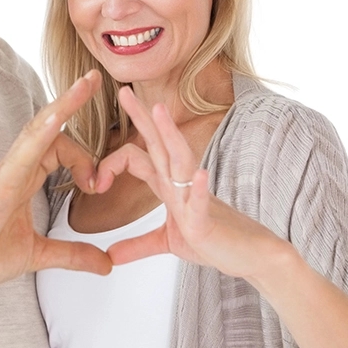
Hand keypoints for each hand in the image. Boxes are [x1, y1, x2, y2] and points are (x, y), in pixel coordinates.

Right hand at [0, 71, 112, 286]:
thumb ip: (73, 254)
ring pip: (38, 129)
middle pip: (48, 127)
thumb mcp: (39, 254)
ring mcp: (8, 172)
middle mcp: (17, 168)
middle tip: (95, 78)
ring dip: (63, 105)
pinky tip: (58, 118)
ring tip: (86, 83)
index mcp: (25, 178)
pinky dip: (41, 133)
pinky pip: (23, 152)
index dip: (84, 159)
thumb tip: (107, 265)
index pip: (59, 148)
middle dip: (72, 100)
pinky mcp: (0, 183)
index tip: (97, 186)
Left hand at [97, 86, 286, 278]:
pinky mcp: (207, 222)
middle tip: (124, 91)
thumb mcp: (168, 243)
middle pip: (159, 145)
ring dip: (170, 136)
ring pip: (180, 161)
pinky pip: (202, 202)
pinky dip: (199, 188)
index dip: (112, 162)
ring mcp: (195, 200)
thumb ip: (138, 245)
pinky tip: (199, 174)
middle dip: (142, 118)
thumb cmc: (216, 242)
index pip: (140, 158)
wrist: (251, 257)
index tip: (95, 181)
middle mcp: (181, 186)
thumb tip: (110, 255)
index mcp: (169, 188)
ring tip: (159, 111)